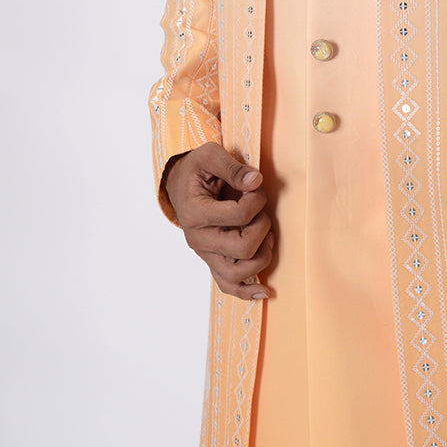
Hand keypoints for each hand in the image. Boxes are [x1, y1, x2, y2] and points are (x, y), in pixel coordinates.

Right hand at [164, 142, 272, 299]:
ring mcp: (205, 253)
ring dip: (261, 255)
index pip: (240, 216)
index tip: (254, 187)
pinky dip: (247, 292)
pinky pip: (227, 284)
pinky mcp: (213, 260)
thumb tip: (255, 181)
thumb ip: (233, 167)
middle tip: (261, 211)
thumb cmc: (197, 169)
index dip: (257, 199)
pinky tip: (264, 292)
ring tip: (266, 236)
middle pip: (242, 248)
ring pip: (237, 273)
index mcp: (195, 212)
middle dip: (262, 227)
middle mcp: (197, 238)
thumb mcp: (210, 155)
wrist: (181, 183)